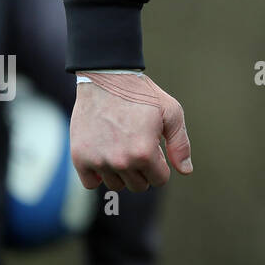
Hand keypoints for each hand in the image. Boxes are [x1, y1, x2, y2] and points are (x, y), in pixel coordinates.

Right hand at [70, 72, 192, 192]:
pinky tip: (105, 155)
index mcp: (144, 152)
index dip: (160, 165)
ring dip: (121, 172)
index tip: (154, 148)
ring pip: (115, 185)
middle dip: (143, 170)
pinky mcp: (79, 158)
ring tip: (122, 147)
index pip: (159, 179)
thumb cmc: (142, 94)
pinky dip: (98, 174)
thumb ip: (180, 144)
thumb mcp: (171, 113)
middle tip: (138, 146)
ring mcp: (98, 161)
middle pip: (138, 186)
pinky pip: (91, 183)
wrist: (106, 78)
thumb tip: (185, 171)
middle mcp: (120, 161)